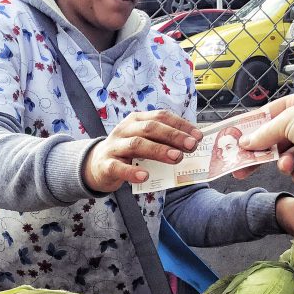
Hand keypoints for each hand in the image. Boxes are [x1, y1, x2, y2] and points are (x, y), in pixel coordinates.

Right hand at [83, 110, 202, 192]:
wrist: (95, 166)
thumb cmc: (126, 153)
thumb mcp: (143, 141)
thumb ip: (162, 141)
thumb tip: (191, 145)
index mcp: (136, 120)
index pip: (161, 117)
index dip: (180, 125)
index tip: (198, 136)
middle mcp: (125, 129)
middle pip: (150, 128)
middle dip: (173, 136)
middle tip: (191, 146)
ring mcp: (114, 146)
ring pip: (137, 145)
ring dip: (158, 151)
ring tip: (176, 158)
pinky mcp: (106, 165)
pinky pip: (119, 167)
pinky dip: (132, 172)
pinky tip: (145, 176)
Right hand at [233, 86, 293, 185]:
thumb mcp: (291, 120)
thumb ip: (266, 133)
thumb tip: (246, 142)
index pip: (269, 116)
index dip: (251, 130)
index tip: (233, 142)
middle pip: (275, 141)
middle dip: (259, 154)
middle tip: (240, 168)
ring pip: (287, 159)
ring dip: (284, 163)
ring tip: (287, 164)